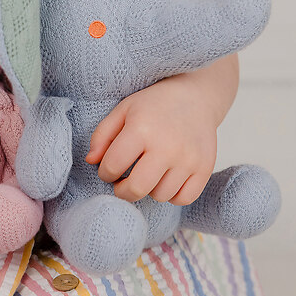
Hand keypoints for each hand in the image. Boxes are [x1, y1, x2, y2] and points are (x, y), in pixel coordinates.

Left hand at [84, 60, 237, 204]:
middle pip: (137, 189)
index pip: (112, 167)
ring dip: (149, 190)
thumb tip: (90, 161)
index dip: (105, 172)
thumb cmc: (154, 104)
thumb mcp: (123, 110)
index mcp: (141, 129)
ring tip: (148, 173)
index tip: (109, 169)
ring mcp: (188, 159)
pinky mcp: (205, 168)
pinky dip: (172, 195)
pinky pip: (183, 198)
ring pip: (160, 196)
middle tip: (123, 182)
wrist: (195, 96)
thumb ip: (102, 135)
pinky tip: (166, 179)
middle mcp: (166, 146)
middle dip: (123, 191)